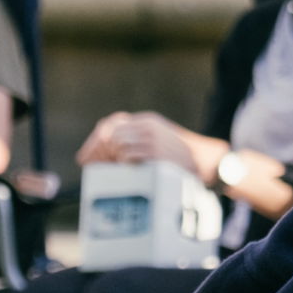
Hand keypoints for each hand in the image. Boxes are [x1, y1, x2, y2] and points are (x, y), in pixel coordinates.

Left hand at [82, 111, 216, 179]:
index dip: (94, 142)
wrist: (208, 164)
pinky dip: (124, 165)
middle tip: (94, 168)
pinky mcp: (155, 150)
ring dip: (114, 160)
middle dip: (98, 152)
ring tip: (118, 171)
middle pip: (110, 133)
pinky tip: (130, 171)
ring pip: (117, 143)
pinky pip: (127, 155)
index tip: (85, 159)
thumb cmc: (181, 161)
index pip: (111, 124)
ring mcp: (152, 137)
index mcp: (148, 121)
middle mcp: (148, 125)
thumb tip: (104, 157)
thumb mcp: (159, 143)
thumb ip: (136, 143)